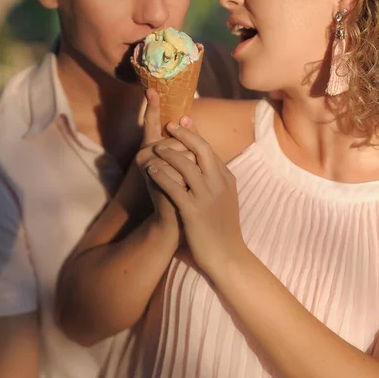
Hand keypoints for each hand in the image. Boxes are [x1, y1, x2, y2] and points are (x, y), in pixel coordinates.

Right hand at [136, 89, 194, 232]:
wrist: (177, 223)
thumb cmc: (184, 193)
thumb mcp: (185, 164)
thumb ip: (186, 141)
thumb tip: (188, 115)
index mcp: (152, 149)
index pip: (151, 123)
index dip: (151, 106)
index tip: (150, 88)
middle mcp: (144, 154)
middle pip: (177, 139)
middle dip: (190, 155)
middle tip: (188, 177)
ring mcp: (147, 164)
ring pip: (180, 152)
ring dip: (191, 169)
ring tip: (187, 187)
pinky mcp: (154, 176)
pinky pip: (180, 166)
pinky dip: (188, 179)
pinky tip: (187, 193)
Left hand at [146, 120, 246, 276]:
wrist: (228, 257)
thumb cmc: (222, 228)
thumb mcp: (224, 198)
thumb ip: (215, 179)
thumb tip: (203, 161)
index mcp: (226, 179)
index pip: (209, 149)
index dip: (193, 133)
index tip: (182, 120)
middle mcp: (219, 184)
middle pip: (201, 149)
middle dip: (183, 134)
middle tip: (169, 124)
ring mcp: (207, 197)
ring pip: (186, 165)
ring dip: (169, 153)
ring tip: (155, 147)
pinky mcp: (194, 212)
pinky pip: (175, 187)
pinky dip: (161, 175)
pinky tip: (150, 170)